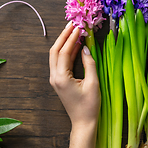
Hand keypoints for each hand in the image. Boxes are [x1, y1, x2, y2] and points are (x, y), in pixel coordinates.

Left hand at [49, 22, 99, 147]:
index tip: (78, 27)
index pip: (64, 52)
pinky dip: (66, 51)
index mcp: (61, 77)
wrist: (83, 123)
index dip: (71, 38)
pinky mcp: (59, 81)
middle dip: (63, 36)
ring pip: (56, 55)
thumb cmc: (89, 106)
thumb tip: (86, 47)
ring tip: (73, 31)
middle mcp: (54, 77)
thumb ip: (89, 64)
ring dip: (64, 42)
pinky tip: (75, 45)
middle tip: (72, 24)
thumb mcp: (93, 83)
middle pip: (55, 51)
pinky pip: (60, 62)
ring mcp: (55, 79)